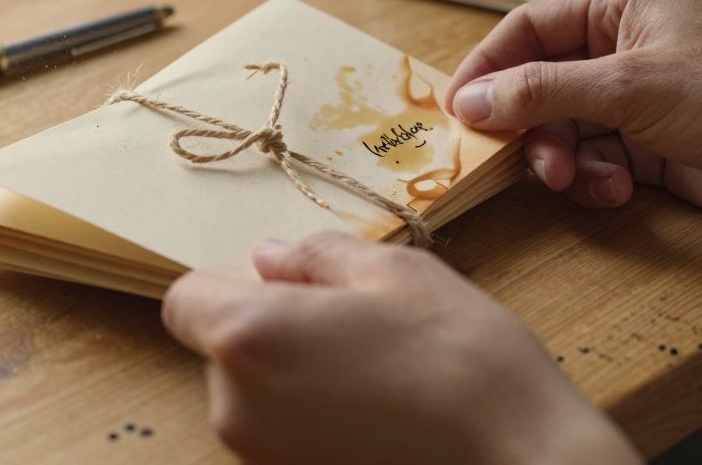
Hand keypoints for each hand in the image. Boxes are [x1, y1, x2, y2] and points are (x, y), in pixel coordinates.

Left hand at [162, 232, 640, 464]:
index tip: (280, 281)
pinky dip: (312, 411)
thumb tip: (267, 260)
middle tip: (350, 319)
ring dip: (293, 370)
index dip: (224, 281)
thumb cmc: (459, 355)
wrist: (519, 458)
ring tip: (374, 365)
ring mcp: (262, 455)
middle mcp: (237, 405)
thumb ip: (314, 257)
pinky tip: (377, 403)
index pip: (183, 298)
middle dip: (270, 325)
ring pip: (253, 391)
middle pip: (220, 347)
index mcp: (248, 336)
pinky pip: (282, 430)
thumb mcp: (393, 272)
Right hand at [444, 0, 701, 238]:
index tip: (457, 110)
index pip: (527, 29)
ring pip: (560, 129)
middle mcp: (621, 48)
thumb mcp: (628, 87)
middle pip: (537, 85)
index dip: (487, 67)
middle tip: (521, 160)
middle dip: (529, 126)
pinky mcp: (646, 146)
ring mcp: (633, 99)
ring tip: (578, 180)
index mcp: (618, 6)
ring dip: (561, 159)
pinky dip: (593, 179)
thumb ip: (541, 93)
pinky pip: (591, 160)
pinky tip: (618, 189)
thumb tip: (468, 102)